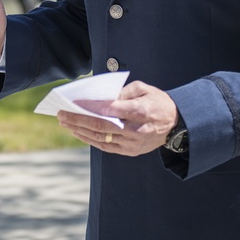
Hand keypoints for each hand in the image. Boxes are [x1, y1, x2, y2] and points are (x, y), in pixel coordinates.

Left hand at [59, 81, 178, 155]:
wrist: (177, 124)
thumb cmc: (158, 102)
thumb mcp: (144, 89)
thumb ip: (122, 91)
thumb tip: (101, 97)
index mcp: (140, 111)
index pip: (110, 109)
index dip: (90, 107)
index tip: (73, 103)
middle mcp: (135, 130)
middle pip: (101, 126)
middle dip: (78, 120)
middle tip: (62, 114)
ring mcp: (133, 143)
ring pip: (101, 139)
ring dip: (80, 131)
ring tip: (65, 123)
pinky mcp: (131, 151)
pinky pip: (106, 147)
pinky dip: (90, 140)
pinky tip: (79, 133)